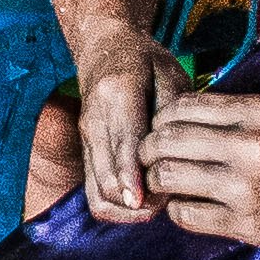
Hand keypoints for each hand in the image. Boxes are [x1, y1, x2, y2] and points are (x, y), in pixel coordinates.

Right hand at [73, 49, 160, 222]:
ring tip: (157, 205)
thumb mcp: (170, 75)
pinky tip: (142, 203)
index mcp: (117, 92)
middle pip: (106, 174)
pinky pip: (94, 194)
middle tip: (168, 201)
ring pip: (97, 191)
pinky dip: (117, 207)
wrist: (104, 50)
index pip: (123, 141)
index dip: (130, 175)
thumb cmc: (146, 63)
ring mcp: (85, 139)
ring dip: (126, 209)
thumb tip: (174, 158)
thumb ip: (173, 113)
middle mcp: (93, 119)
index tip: (140, 201)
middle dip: (135, 201)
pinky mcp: (85, 153)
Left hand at [133, 88, 259, 258]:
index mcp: (258, 111)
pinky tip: (189, 209)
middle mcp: (249, 143)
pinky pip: (186, 214)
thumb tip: (184, 121)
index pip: (183, 105)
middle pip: (166, 138)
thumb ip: (238, 119)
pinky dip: (178, 211)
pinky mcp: (247, 222)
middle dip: (149, 150)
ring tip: (166, 187)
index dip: (161, 120)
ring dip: (159, 182)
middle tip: (150, 161)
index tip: (161, 132)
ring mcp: (246, 184)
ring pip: (168, 174)